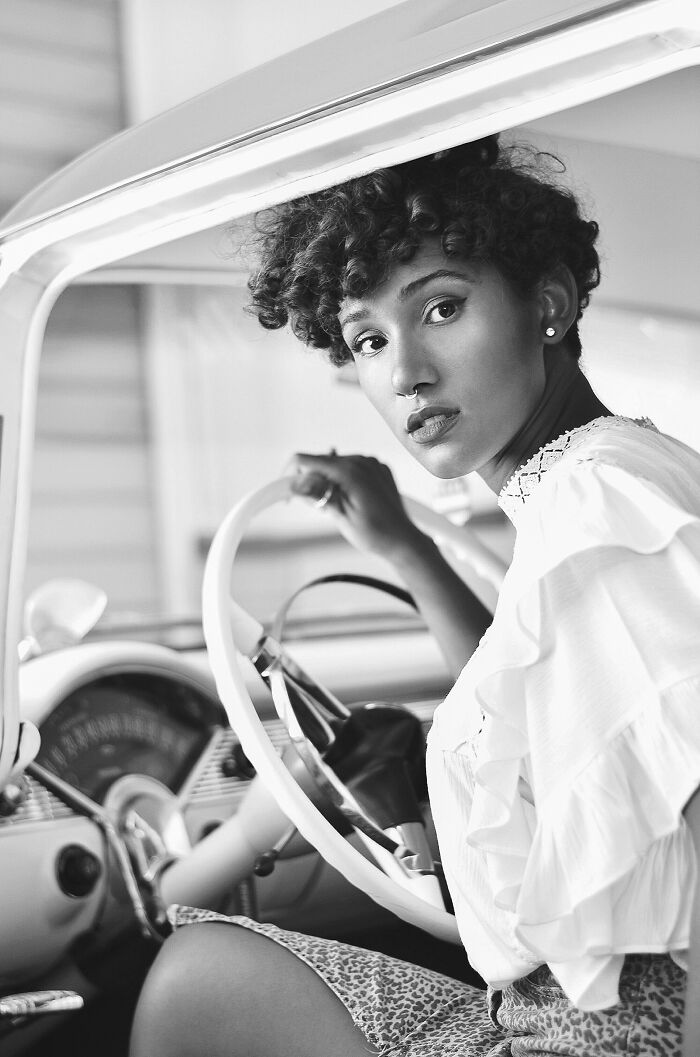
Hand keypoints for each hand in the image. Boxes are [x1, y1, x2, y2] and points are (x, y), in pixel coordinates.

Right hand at [290, 452, 425, 560]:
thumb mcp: (340, 516)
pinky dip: (344, 480)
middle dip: (310, 481)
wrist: (403, 541)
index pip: (305, 460)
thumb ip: (317, 494)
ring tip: (338, 506)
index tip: (286, 493)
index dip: (290, 475)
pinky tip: (351, 499)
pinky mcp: (377, 468)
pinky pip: (351, 467)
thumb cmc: (375, 534)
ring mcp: (371, 463)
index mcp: (350, 471)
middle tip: (316, 507)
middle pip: (319, 461)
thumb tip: (294, 483)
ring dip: (328, 481)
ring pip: (334, 464)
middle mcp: (361, 460)